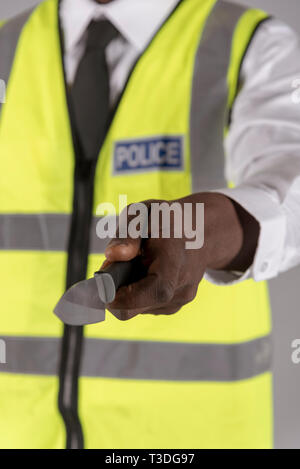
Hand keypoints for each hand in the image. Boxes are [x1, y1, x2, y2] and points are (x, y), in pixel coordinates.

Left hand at [103, 193, 258, 320]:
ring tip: (132, 267)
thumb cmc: (167, 220)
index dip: (125, 296)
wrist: (199, 231)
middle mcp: (183, 284)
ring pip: (138, 309)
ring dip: (127, 292)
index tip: (102, 287)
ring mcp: (181, 299)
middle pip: (137, 308)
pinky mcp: (174, 306)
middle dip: (115, 295)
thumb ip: (127, 233)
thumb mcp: (144, 213)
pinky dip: (137, 295)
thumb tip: (113, 255)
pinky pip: (145, 308)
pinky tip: (143, 274)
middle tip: (107, 273)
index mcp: (176, 259)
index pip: (156, 291)